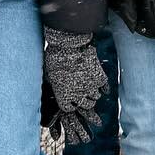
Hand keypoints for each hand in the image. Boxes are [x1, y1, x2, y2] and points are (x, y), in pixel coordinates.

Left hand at [43, 29, 107, 143]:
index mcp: (64, 96)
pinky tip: (99, 81)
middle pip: (86, 105)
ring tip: (90, 84)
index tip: (72, 99)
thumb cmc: (56, 57)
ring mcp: (90, 88)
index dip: (71, 103)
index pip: (69, 108)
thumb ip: (57, 84)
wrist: (68, 46)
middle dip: (85, 99)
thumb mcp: (50, 74)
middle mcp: (78, 96)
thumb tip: (58, 86)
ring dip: (93, 91)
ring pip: (96, 96)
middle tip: (84, 92)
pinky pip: (104, 87)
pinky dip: (103, 85)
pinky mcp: (100, 79)